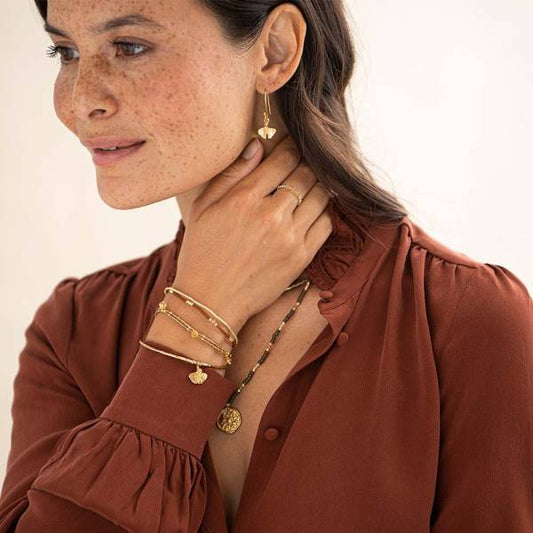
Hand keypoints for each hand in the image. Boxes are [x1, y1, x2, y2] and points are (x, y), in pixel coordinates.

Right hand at [173, 135, 332, 332]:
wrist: (210, 301)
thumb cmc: (202, 253)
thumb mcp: (203, 208)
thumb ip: (231, 174)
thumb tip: (258, 145)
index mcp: (244, 198)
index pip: (283, 159)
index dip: (291, 148)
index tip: (293, 147)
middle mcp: (270, 215)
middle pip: (306, 175)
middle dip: (306, 165)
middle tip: (303, 165)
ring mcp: (289, 237)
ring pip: (321, 196)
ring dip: (318, 187)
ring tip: (309, 188)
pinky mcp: (301, 257)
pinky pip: (326, 224)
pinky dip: (324, 212)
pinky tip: (313, 212)